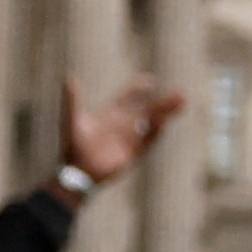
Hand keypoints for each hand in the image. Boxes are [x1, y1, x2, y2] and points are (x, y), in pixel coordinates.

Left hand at [57, 76, 185, 183]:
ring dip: (166, 114)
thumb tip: (69, 79)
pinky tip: (164, 122)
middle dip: (163, 102)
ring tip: (182, 104)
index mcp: (111, 115)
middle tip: (181, 93)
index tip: (149, 81)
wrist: (79, 172)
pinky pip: (149, 141)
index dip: (138, 90)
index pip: (128, 99)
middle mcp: (124, 126)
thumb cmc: (73, 146)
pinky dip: (156, 131)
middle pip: (148, 110)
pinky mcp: (135, 153)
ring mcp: (131, 139)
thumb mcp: (72, 120)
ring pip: (153, 123)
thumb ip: (73, 100)